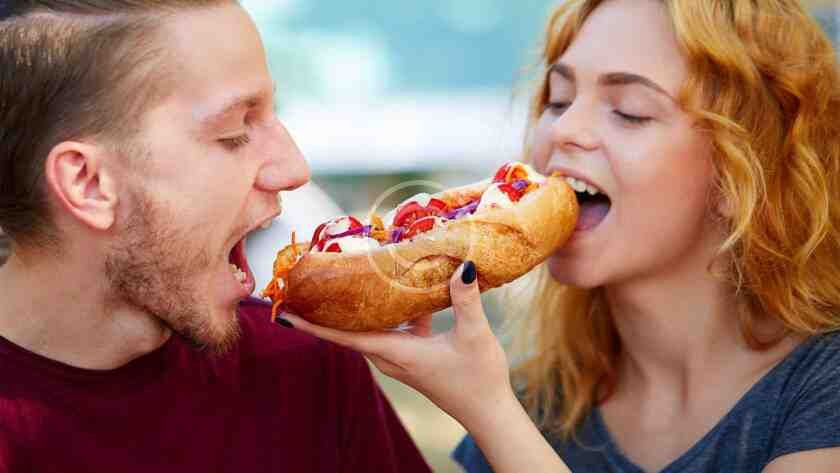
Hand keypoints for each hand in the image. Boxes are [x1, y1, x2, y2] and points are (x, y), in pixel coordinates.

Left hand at [280, 261, 514, 424]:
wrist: (489, 411)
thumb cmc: (479, 378)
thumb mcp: (475, 335)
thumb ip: (465, 300)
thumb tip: (462, 266)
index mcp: (396, 353)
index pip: (344, 337)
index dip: (313, 325)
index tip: (284, 313)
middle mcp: (391, 357)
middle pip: (348, 332)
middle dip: (326, 311)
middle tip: (308, 286)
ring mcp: (401, 358)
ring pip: (369, 330)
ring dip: (356, 309)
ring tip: (345, 280)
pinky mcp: (413, 357)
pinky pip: (391, 330)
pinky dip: (388, 312)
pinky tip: (405, 291)